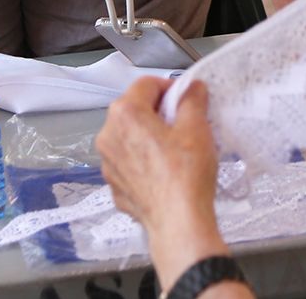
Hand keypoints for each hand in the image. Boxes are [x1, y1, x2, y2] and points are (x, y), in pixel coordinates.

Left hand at [97, 79, 228, 282]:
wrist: (178, 222)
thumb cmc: (185, 174)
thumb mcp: (197, 126)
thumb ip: (192, 99)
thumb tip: (192, 88)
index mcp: (125, 114)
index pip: (147, 84)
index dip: (170, 88)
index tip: (186, 99)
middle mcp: (108, 136)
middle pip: (134, 109)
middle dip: (158, 111)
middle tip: (184, 123)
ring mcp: (108, 163)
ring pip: (129, 136)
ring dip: (149, 135)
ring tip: (176, 149)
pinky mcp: (114, 184)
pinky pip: (129, 161)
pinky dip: (144, 159)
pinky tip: (165, 170)